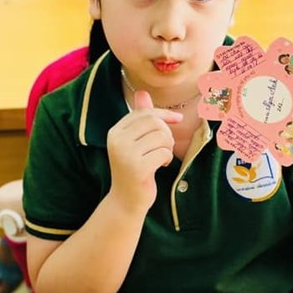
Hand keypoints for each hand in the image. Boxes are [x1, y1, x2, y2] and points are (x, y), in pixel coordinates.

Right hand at [107, 91, 181, 214]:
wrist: (126, 201)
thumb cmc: (134, 167)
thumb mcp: (135, 141)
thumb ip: (140, 117)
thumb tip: (142, 92)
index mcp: (115, 131)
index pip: (145, 113)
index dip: (164, 114)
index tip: (177, 119)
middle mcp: (117, 140)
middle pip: (154, 122)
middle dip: (166, 132)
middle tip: (166, 146)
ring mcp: (125, 154)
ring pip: (161, 137)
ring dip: (168, 147)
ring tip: (162, 157)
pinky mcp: (137, 168)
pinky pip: (163, 152)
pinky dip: (167, 158)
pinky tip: (160, 166)